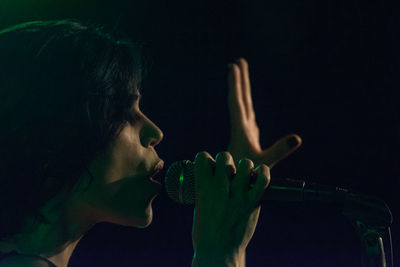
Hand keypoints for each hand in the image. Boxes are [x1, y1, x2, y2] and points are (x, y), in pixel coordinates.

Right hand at [191, 151, 269, 266]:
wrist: (219, 251)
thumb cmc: (205, 231)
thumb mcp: (199, 206)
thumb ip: (208, 190)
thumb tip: (219, 177)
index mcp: (202, 187)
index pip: (203, 157)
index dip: (205, 159)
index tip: (208, 166)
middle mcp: (220, 188)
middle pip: (225, 157)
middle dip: (225, 161)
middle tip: (226, 172)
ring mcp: (238, 195)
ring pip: (245, 164)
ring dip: (244, 166)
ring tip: (243, 174)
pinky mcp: (253, 202)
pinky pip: (263, 179)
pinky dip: (263, 172)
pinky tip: (259, 173)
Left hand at [227, 58, 300, 167]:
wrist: (234, 185)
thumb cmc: (246, 175)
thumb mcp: (264, 163)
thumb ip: (279, 150)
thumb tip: (297, 138)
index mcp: (241, 130)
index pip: (237, 103)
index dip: (235, 85)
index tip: (233, 67)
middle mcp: (241, 127)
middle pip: (239, 99)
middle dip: (238, 80)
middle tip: (237, 61)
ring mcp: (244, 130)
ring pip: (242, 104)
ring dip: (241, 88)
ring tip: (239, 71)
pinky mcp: (248, 134)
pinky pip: (246, 112)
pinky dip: (246, 101)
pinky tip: (246, 98)